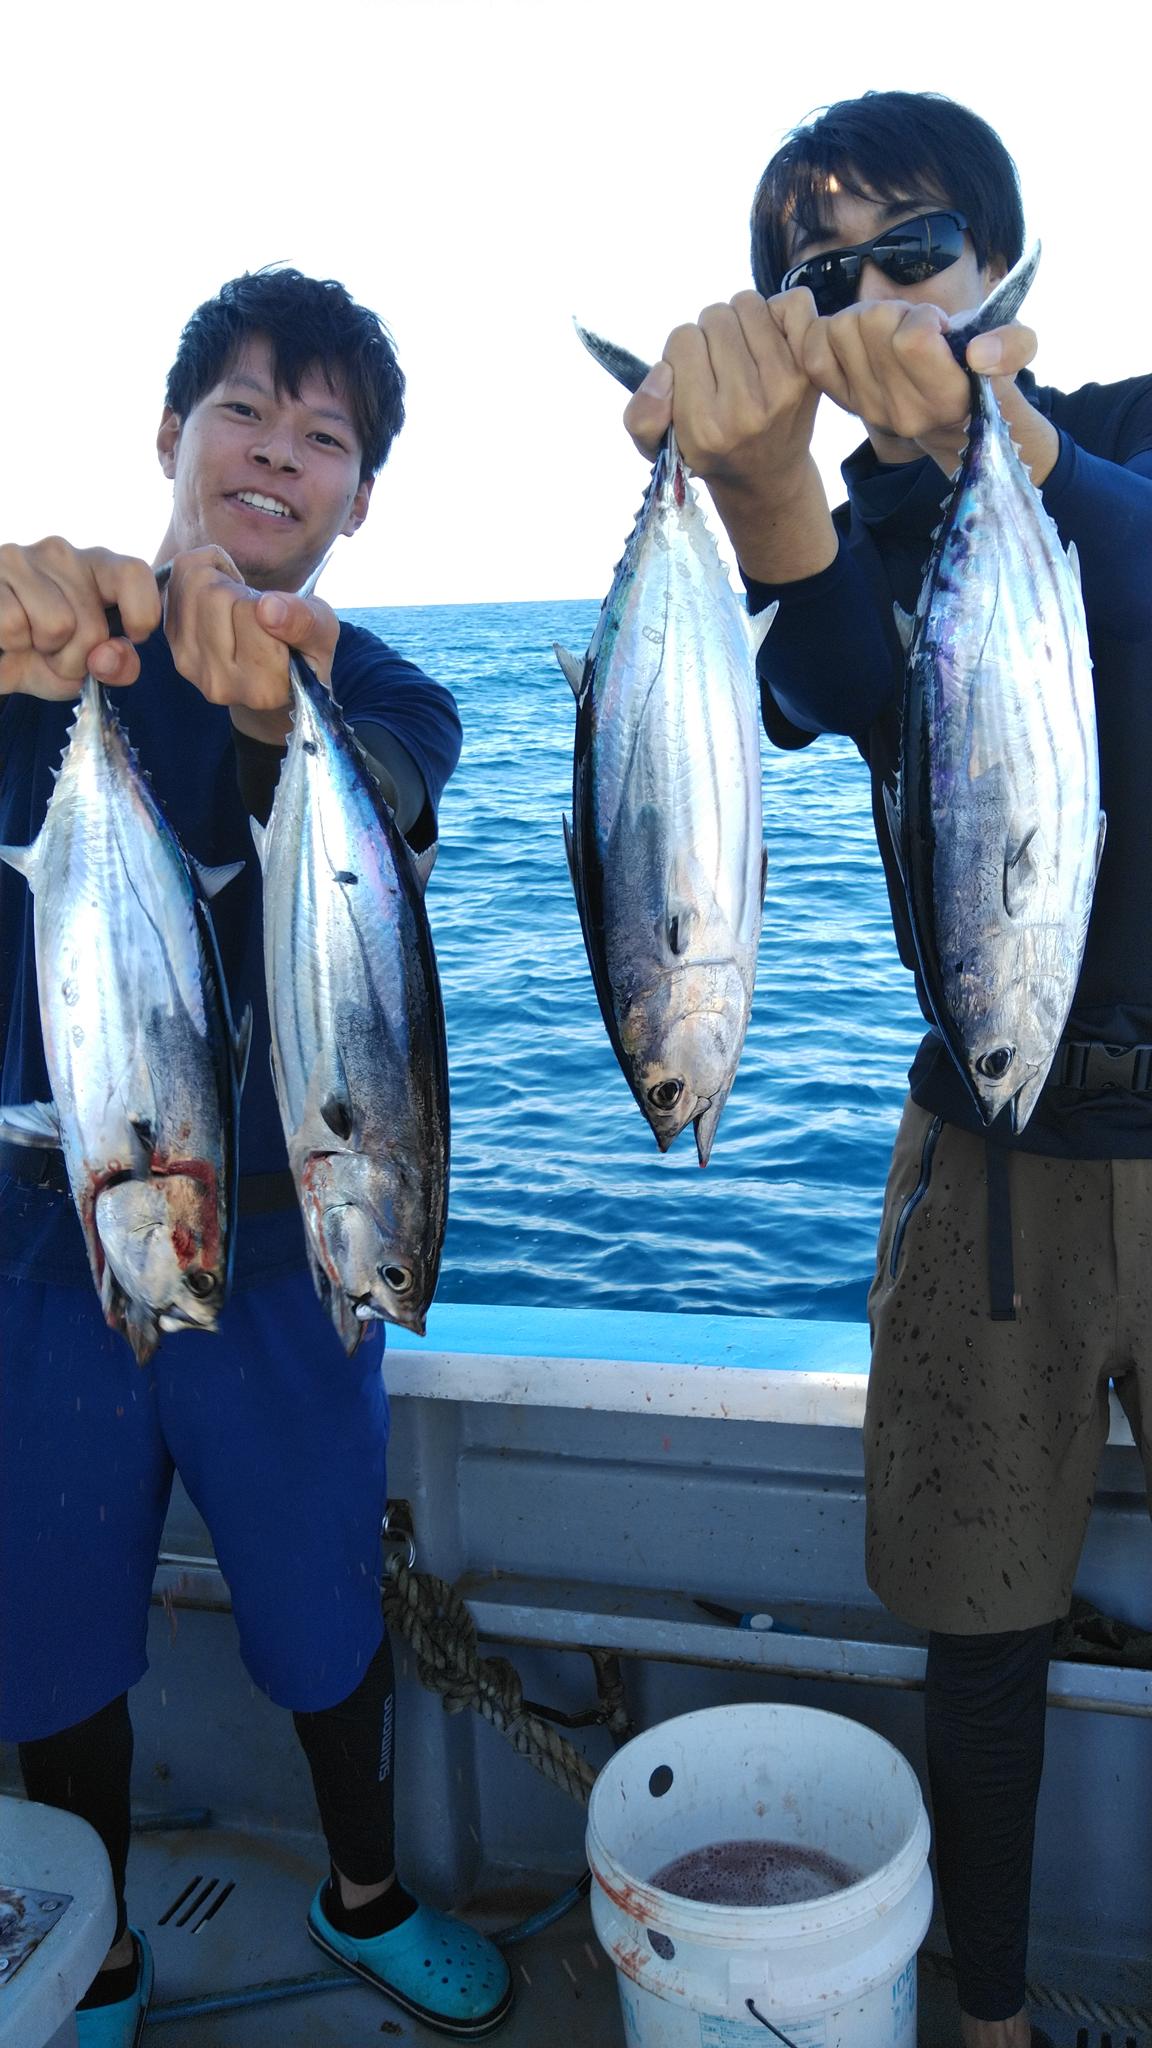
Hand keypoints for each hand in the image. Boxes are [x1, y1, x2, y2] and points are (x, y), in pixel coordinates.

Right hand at [0, 539, 161, 698]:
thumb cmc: (40, 652)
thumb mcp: (84, 668)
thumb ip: (116, 666)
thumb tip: (107, 657)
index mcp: (97, 567)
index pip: (134, 574)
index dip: (141, 613)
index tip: (132, 637)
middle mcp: (62, 554)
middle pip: (93, 628)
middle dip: (73, 660)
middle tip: (52, 652)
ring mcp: (22, 558)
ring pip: (56, 626)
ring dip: (40, 652)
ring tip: (28, 642)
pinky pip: (13, 625)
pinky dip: (10, 644)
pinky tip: (6, 635)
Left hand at [163, 548, 341, 743]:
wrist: (270, 682)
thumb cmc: (302, 654)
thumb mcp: (323, 635)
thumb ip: (305, 622)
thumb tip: (268, 607)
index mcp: (264, 688)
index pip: (251, 611)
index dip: (266, 601)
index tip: (277, 618)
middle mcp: (221, 684)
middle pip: (215, 594)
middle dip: (238, 587)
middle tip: (255, 607)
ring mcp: (191, 668)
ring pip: (192, 585)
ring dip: (217, 579)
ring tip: (237, 603)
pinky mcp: (173, 649)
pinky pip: (174, 587)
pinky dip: (197, 578)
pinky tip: (217, 602)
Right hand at [623, 289, 836, 585]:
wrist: (766, 476)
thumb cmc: (710, 453)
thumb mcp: (659, 449)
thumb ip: (641, 415)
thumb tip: (663, 371)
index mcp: (705, 427)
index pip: (682, 340)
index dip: (681, 351)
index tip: (691, 374)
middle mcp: (746, 408)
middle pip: (715, 317)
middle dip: (710, 334)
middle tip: (717, 362)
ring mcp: (784, 387)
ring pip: (748, 305)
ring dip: (740, 320)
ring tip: (741, 350)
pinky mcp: (810, 371)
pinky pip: (795, 304)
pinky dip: (781, 312)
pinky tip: (772, 339)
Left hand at [801, 300, 1039, 467]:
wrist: (955, 422)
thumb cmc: (983, 373)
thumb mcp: (1017, 351)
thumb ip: (1014, 345)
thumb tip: (980, 353)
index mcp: (945, 399)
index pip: (913, 338)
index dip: (924, 317)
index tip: (938, 327)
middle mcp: (901, 412)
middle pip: (871, 323)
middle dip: (893, 311)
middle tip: (910, 327)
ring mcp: (867, 409)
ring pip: (840, 328)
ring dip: (863, 318)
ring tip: (889, 335)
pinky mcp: (841, 402)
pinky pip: (812, 351)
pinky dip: (826, 332)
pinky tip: (854, 337)